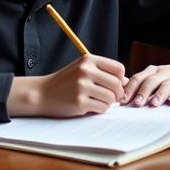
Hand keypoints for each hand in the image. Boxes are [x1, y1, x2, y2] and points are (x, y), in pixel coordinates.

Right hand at [7, 55, 126, 117]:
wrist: (42, 93)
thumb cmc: (65, 81)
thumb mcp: (82, 69)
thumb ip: (103, 72)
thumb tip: (127, 81)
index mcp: (88, 60)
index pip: (118, 68)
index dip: (120, 78)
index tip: (114, 85)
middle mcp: (86, 71)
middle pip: (117, 84)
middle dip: (117, 93)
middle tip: (110, 97)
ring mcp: (82, 87)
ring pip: (111, 98)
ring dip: (108, 103)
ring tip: (97, 101)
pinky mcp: (79, 102)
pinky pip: (102, 108)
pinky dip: (100, 109)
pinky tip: (90, 106)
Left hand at [122, 50, 169, 107]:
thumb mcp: (155, 77)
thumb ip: (141, 84)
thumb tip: (121, 98)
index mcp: (152, 71)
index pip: (138, 78)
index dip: (129, 89)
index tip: (121, 101)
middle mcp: (164, 73)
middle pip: (151, 81)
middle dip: (142, 92)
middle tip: (135, 104)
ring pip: (167, 85)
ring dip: (160, 94)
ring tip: (154, 104)